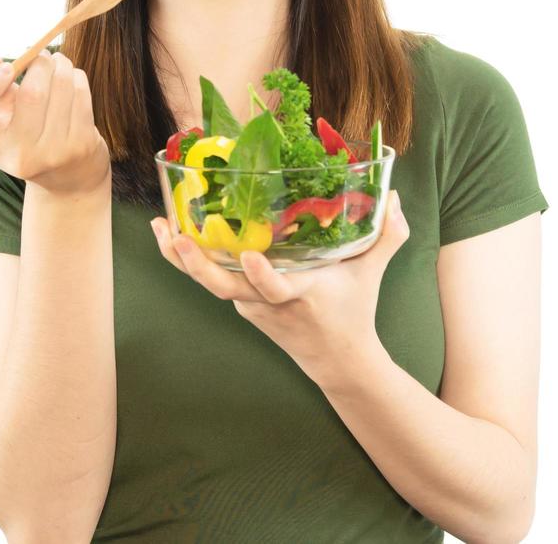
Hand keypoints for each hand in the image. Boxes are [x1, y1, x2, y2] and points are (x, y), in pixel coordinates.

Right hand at [0, 50, 110, 195]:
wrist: (66, 174)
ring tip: (57, 61)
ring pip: (61, 87)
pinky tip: (71, 78)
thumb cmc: (25, 132)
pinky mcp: (81, 145)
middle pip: (31, 95)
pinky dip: (76, 77)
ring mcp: (53, 153)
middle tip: (41, 53)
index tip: (5, 67)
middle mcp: (19, 156)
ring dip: (61, 64)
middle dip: (39, 63)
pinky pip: (80, 94)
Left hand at [150, 189, 409, 385]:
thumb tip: (397, 196)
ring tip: (161, 228)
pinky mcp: (243, 304)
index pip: (277, 289)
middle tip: (177, 238)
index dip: (262, 276)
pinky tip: (173, 232)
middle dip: (198, 265)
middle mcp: (269, 302)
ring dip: (182, 259)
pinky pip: (213, 280)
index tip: (250, 257)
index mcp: (301, 294)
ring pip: (211, 282)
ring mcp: (251, 305)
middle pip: (226, 287)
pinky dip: (192, 260)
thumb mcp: (373, 273)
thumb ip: (387, 235)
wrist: (338, 362)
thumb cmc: (355, 311)